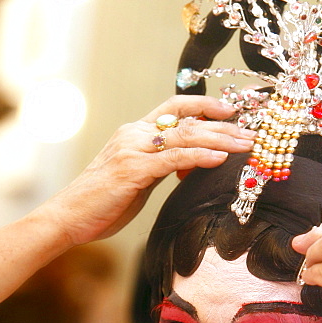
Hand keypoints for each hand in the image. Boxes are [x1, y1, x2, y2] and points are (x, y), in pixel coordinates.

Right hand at [39, 96, 254, 245]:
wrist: (68, 217)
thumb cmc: (102, 203)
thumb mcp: (137, 179)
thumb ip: (162, 167)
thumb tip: (190, 167)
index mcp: (134, 133)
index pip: (174, 107)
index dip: (205, 105)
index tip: (231, 112)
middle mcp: (134, 134)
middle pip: (186, 120)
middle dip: (224, 127)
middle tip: (253, 134)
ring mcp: (132, 150)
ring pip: (184, 136)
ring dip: (220, 139)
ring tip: (246, 146)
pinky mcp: (132, 170)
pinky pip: (173, 159)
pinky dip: (199, 157)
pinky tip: (220, 159)